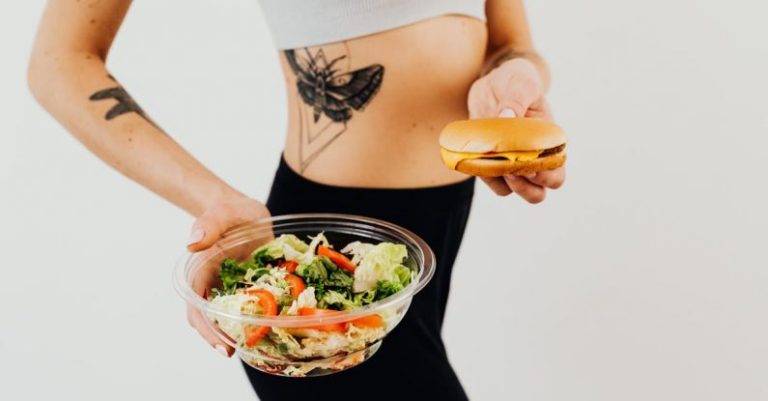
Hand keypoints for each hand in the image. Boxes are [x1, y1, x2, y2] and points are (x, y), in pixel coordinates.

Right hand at [185, 195, 270, 356]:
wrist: (248, 213)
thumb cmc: (232, 211)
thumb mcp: (224, 211)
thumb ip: (209, 223)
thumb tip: (193, 242)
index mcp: (201, 273)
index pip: (197, 308)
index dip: (207, 329)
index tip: (222, 346)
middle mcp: (214, 287)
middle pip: (211, 321)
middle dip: (223, 340)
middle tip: (242, 354)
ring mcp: (233, 291)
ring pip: (232, 320)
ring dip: (243, 335)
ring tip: (261, 349)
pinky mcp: (252, 291)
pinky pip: (255, 311)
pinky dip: (261, 322)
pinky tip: (276, 330)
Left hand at [467, 57, 565, 203]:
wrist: (494, 82)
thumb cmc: (516, 80)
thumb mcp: (520, 83)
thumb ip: (516, 99)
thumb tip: (508, 116)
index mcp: (549, 141)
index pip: (556, 173)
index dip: (544, 176)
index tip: (528, 163)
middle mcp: (533, 157)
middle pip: (537, 193)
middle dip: (524, 188)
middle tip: (510, 170)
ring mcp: (511, 161)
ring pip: (512, 191)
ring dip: (500, 182)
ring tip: (490, 162)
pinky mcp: (490, 160)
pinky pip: (488, 179)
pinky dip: (482, 174)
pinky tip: (474, 158)